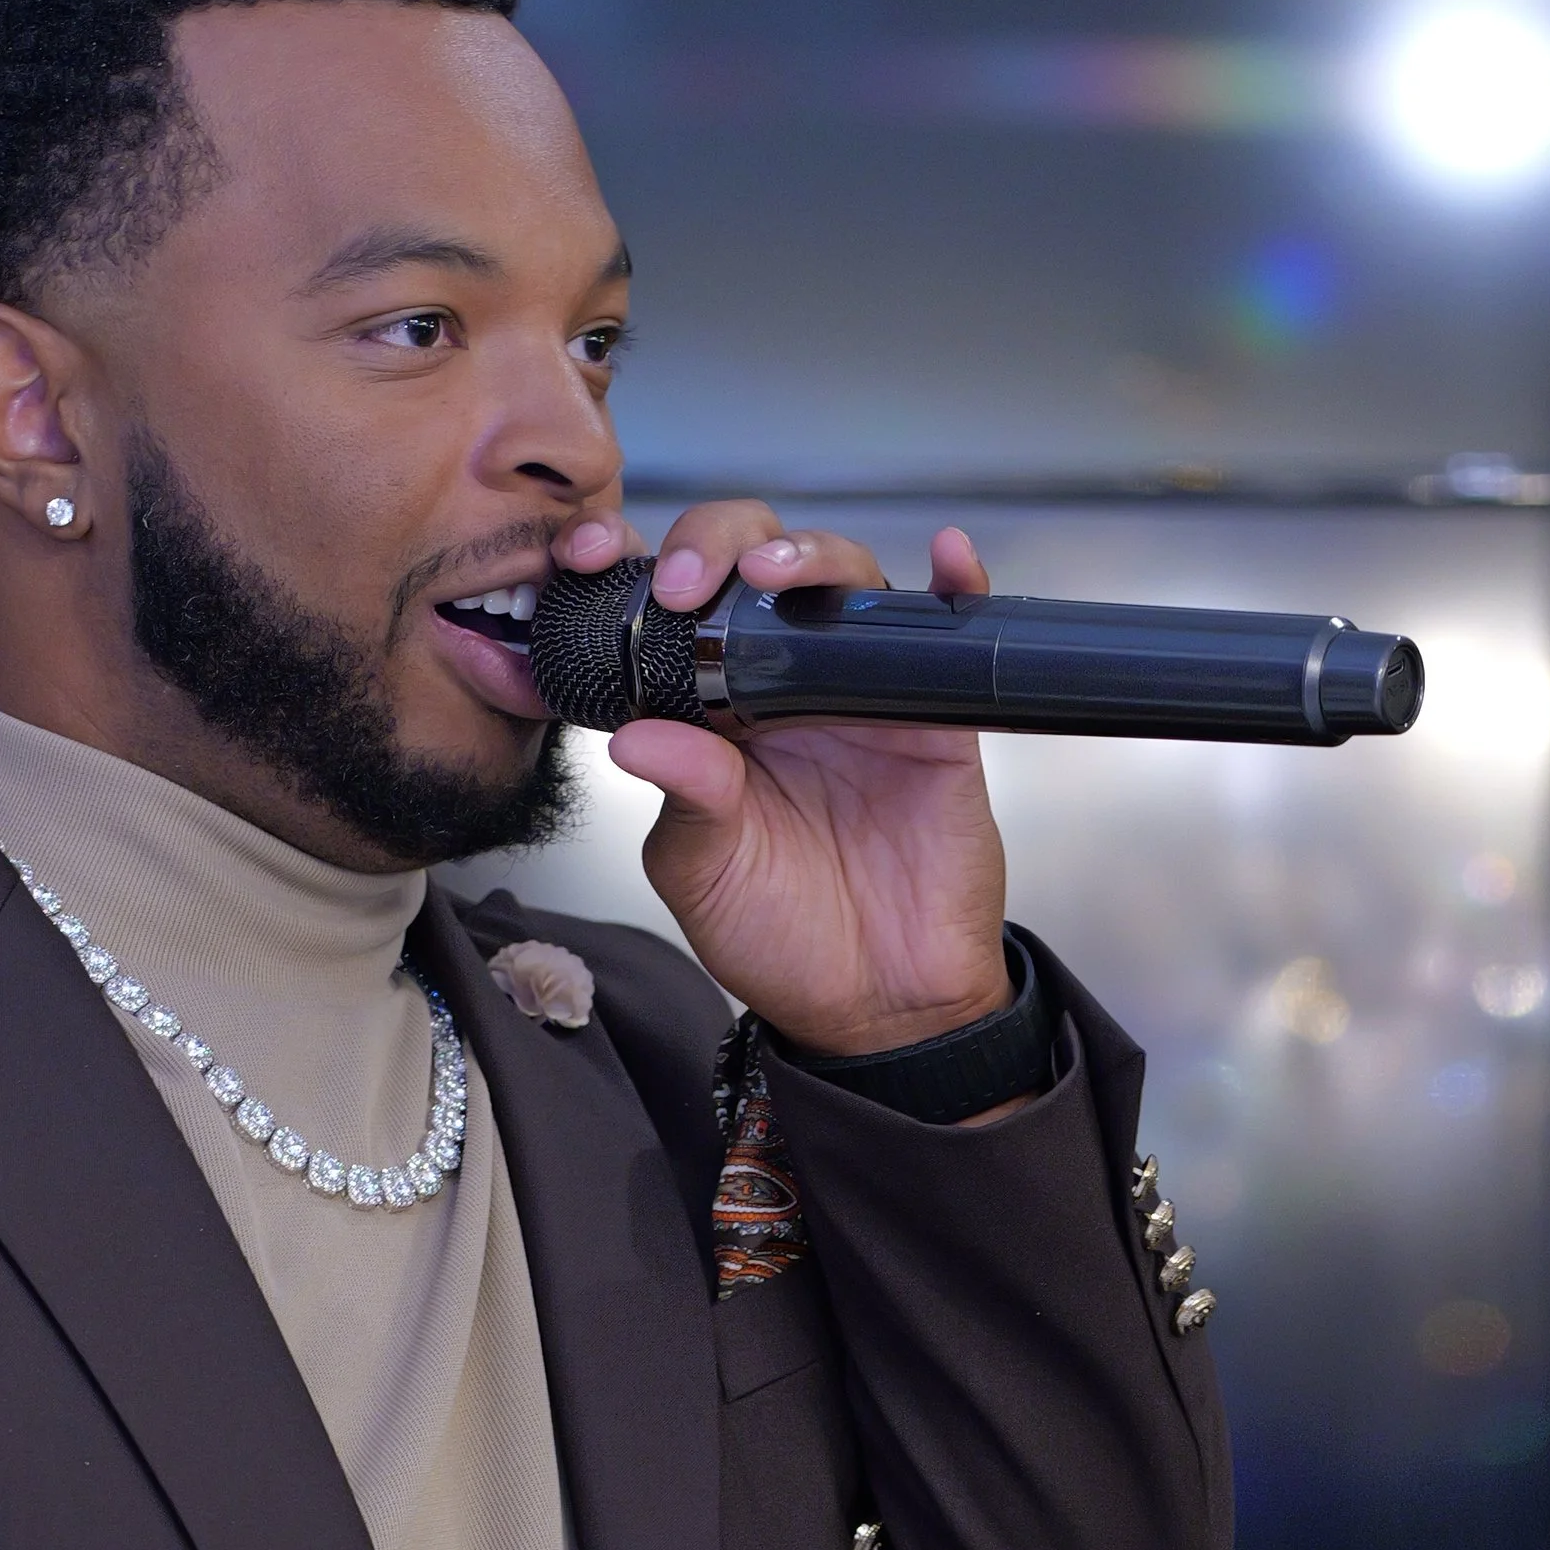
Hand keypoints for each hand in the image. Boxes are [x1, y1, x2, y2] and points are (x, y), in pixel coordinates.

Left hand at [552, 503, 1009, 1056]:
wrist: (874, 1005)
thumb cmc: (782, 936)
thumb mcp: (704, 873)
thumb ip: (682, 797)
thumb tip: (637, 734)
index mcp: (709, 710)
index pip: (668, 610)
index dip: (631, 566)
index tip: (591, 559)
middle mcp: (783, 683)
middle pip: (752, 564)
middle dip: (714, 544)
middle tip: (684, 583)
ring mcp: (861, 689)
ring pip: (842, 579)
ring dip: (810, 551)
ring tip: (774, 571)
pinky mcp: (933, 714)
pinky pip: (950, 631)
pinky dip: (958, 585)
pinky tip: (951, 558)